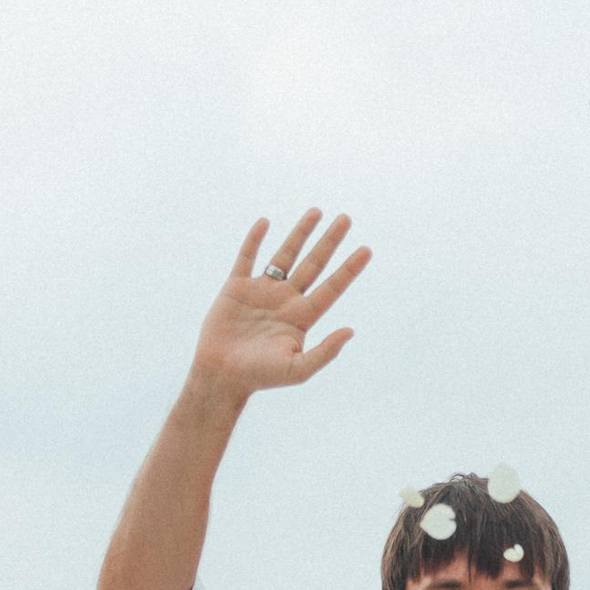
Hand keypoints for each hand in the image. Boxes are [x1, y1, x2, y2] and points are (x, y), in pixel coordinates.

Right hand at [190, 211, 372, 401]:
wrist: (222, 375)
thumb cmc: (261, 376)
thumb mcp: (298, 368)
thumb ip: (326, 351)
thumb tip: (351, 331)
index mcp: (302, 317)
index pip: (332, 287)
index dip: (349, 269)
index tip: (366, 249)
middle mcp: (286, 300)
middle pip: (314, 264)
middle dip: (330, 242)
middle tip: (346, 219)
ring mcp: (262, 291)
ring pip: (285, 256)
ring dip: (300, 234)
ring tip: (317, 212)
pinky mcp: (236, 287)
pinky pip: (247, 258)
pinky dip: (255, 240)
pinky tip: (266, 222)